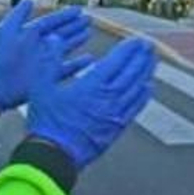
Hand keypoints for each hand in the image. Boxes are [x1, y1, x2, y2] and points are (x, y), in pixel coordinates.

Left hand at [0, 0, 91, 112]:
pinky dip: (78, 65)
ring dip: (77, 40)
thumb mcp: (6, 30)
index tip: (78, 9)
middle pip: (60, 33)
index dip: (64, 16)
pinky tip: (89, 59)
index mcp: (30, 34)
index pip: (51, 22)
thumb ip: (19, 14)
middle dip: (74, 26)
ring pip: (65, 48)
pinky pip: (67, 69)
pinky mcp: (49, 77)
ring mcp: (45, 61)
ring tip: (89, 32)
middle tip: (88, 18)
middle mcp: (39, 46)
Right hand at [27, 37, 157, 168]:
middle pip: (133, 72)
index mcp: (93, 85)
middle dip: (142, 56)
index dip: (129, 48)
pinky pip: (136, 107)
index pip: (118, 60)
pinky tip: (148, 88)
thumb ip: (50, 59)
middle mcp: (109, 98)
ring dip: (146, 72)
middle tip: (149, 45)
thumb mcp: (40, 86)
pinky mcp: (117, 128)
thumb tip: (54, 39)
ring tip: (152, 60)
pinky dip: (144, 95)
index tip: (137, 40)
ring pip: (138, 88)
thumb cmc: (46, 122)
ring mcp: (116, 114)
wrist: (54, 155)